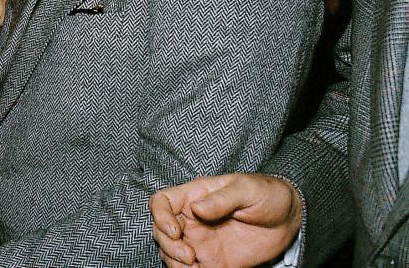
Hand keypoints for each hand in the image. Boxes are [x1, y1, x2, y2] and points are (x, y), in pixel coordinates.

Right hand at [149, 173, 301, 267]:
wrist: (290, 219)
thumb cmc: (267, 194)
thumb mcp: (246, 190)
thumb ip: (221, 199)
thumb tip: (196, 208)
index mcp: (194, 197)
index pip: (161, 203)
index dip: (160, 216)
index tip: (174, 231)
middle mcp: (192, 220)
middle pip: (161, 231)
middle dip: (168, 246)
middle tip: (189, 256)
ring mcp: (201, 242)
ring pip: (171, 253)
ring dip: (174, 263)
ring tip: (194, 266)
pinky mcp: (214, 261)